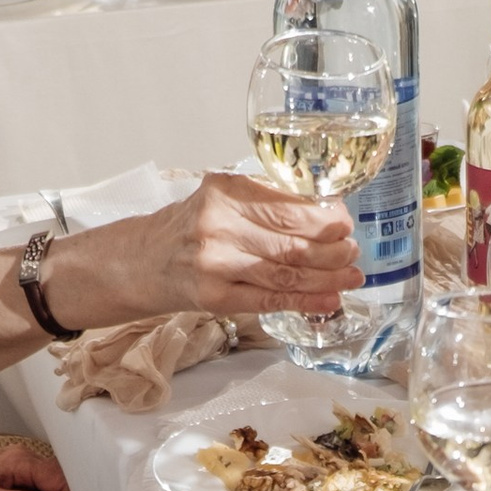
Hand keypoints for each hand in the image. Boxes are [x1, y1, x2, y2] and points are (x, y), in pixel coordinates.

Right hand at [53, 174, 362, 327]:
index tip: (345, 223)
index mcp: (224, 191)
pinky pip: (270, 299)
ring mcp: (216, 262)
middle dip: (332, 249)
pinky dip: (305, 300)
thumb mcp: (219, 200)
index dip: (324, 217)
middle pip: (291, 240)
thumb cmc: (184, 230)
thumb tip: (324, 213)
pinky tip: (328, 299)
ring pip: (286, 272)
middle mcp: (219, 223)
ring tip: (351, 276)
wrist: (136, 262)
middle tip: (354, 253)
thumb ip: (263, 202)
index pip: (286, 203)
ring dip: (326, 276)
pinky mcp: (214, 296)